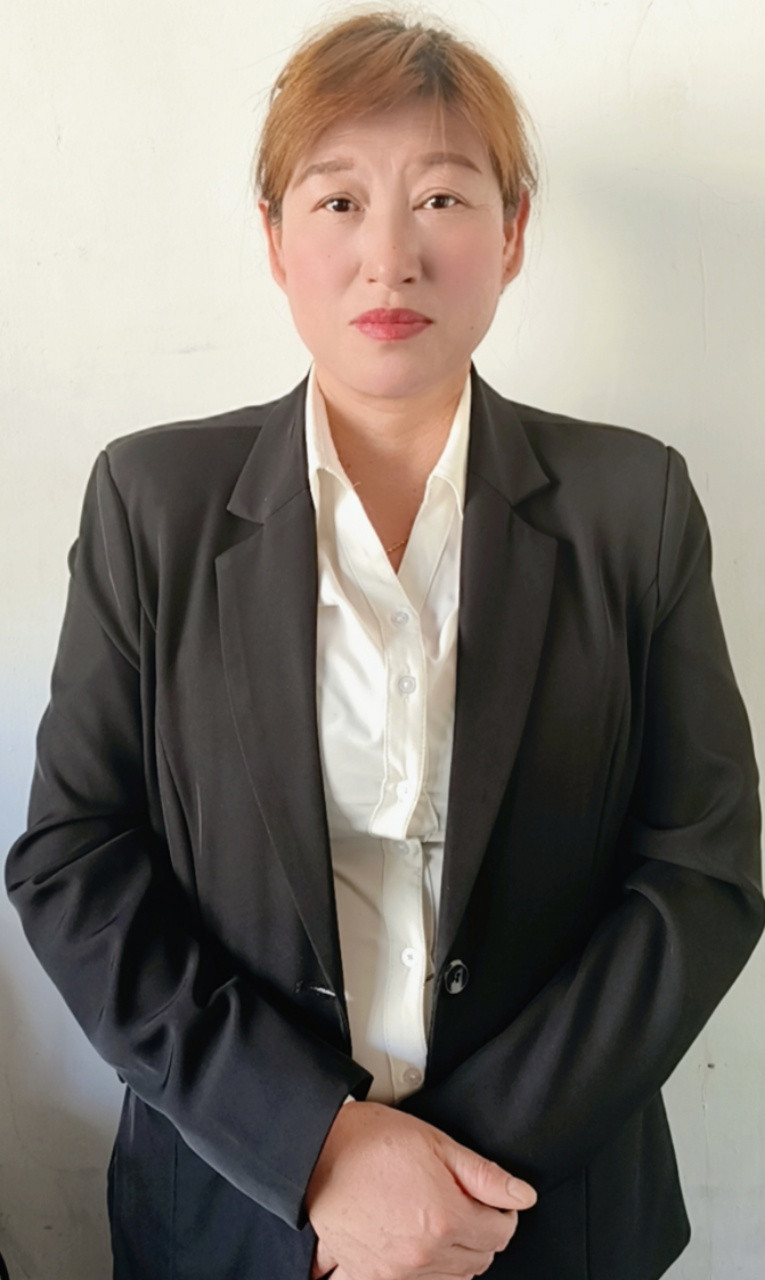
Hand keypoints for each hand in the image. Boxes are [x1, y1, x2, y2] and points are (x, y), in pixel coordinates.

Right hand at [305, 1102, 535, 1279]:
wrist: (317, 1149)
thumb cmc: (373, 1140)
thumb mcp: (437, 1143)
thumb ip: (485, 1175)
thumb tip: (522, 1195)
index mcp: (446, 1218)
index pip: (500, 1234)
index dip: (502, 1213)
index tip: (493, 1201)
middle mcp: (424, 1253)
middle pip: (478, 1261)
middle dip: (481, 1235)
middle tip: (466, 1207)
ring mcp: (396, 1271)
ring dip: (455, 1257)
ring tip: (440, 1224)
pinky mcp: (368, 1275)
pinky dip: (418, 1275)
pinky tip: (414, 1252)